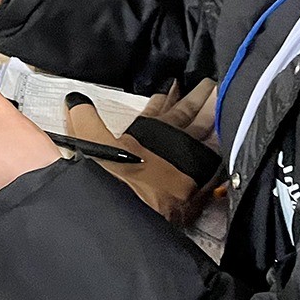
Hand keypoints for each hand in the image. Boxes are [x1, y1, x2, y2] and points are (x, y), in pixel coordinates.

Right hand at [67, 85, 221, 225]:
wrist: (135, 217)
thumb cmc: (113, 181)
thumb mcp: (91, 142)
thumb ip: (84, 118)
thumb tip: (74, 98)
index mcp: (149, 134)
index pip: (160, 108)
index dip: (167, 94)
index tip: (175, 81)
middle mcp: (173, 147)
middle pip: (189, 117)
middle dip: (198, 99)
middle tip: (210, 83)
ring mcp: (190, 167)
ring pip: (207, 136)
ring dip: (213, 118)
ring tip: (221, 102)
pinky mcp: (200, 190)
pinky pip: (215, 165)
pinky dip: (219, 154)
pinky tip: (225, 149)